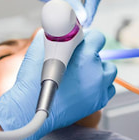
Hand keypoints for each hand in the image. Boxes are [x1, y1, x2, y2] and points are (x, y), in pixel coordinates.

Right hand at [0, 30, 115, 139]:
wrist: (29, 108)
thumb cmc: (32, 81)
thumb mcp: (38, 49)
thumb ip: (53, 36)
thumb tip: (57, 30)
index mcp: (84, 55)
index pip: (98, 37)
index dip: (88, 39)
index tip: (81, 43)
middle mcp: (95, 71)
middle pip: (102, 55)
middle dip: (90, 56)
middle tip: (77, 62)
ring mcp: (99, 88)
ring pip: (108, 71)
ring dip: (98, 71)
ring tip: (82, 75)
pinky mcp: (98, 101)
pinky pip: (108, 88)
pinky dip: (100, 86)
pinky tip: (85, 87)